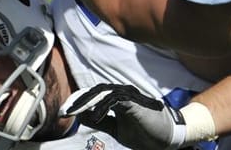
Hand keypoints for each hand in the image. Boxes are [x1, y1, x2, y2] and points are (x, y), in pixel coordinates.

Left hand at [61, 83, 187, 149]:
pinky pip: (115, 101)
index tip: (64, 112)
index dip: (78, 101)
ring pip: (104, 93)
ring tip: (73, 112)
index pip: (94, 94)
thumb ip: (100, 120)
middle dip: (78, 100)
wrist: (166, 138)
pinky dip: (102, 107)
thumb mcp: (116, 128)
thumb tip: (80, 116)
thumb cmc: (143, 131)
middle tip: (63, 111)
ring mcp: (130, 97)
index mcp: (118, 98)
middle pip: (95, 91)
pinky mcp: (135, 104)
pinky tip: (93, 117)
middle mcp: (123, 93)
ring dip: (86, 102)